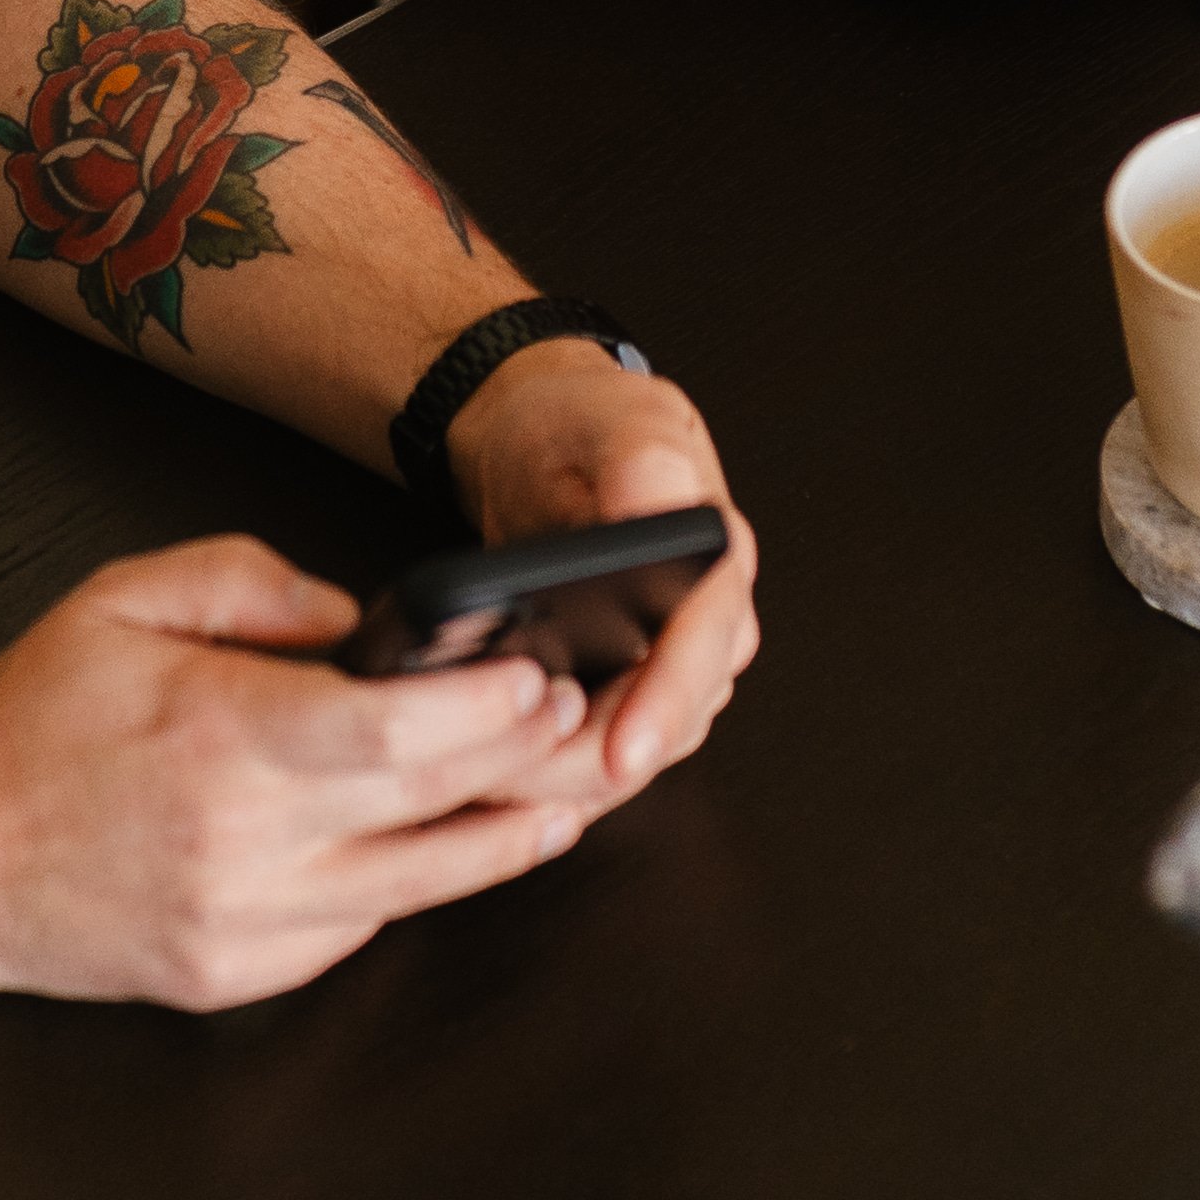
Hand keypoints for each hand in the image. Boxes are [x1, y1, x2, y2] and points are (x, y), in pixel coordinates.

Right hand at [0, 538, 588, 1011]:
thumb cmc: (30, 720)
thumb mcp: (126, 598)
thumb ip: (254, 583)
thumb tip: (361, 618)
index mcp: (218, 740)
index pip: (393, 734)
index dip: (486, 709)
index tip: (540, 676)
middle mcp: (240, 846)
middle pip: (425, 810)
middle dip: (519, 764)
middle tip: (579, 726)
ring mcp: (241, 927)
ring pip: (413, 891)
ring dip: (498, 843)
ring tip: (558, 801)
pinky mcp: (234, 978)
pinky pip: (353, 932)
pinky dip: (408, 888)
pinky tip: (448, 849)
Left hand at [445, 345, 757, 805]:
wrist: (542, 442)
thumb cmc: (579, 425)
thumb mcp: (616, 419)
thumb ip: (644, 461)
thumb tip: (659, 509)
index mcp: (719, 559)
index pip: (707, 650)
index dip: (665, 707)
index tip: (625, 754)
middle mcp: (708, 628)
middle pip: (668, 728)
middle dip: (590, 763)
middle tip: (503, 774)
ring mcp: (670, 670)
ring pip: (632, 759)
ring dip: (560, 780)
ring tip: (480, 777)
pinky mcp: (626, 698)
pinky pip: (596, 761)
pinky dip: (546, 778)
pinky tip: (488, 779)